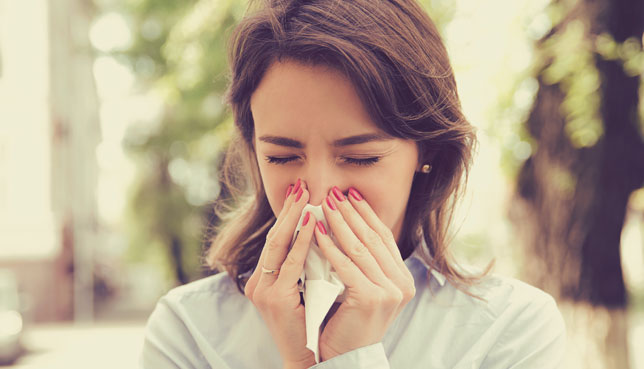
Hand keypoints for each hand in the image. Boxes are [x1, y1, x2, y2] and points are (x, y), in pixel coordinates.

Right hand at [244, 179, 316, 367]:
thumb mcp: (306, 291)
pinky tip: (311, 225)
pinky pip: (290, 264)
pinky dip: (301, 242)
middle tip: (300, 185)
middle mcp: (259, 282)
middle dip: (287, 210)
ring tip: (304, 196)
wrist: (308, 360)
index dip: (288, 216)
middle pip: (274, 237)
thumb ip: (307, 266)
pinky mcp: (273, 298)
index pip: (278, 240)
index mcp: (266, 280)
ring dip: (292, 219)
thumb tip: (322, 236)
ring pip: (277, 246)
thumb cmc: (313, 326)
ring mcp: (263, 290)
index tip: (300, 193)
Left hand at [314, 186, 415, 360]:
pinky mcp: (370, 298)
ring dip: (340, 223)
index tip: (351, 194)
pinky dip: (329, 246)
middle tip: (335, 193)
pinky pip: (346, 265)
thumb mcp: (363, 288)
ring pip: (360, 248)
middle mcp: (401, 284)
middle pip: (373, 238)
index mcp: (402, 279)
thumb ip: (364, 262)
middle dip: (352, 212)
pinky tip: (316, 232)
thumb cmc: (347, 323)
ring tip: (324, 204)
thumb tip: (350, 223)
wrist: (344, 358)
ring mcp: (389, 292)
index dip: (366, 214)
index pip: (383, 237)